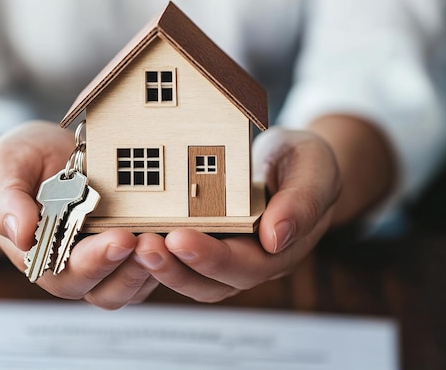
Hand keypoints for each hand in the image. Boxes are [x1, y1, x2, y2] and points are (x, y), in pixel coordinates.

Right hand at [0, 121, 156, 308]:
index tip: (119, 239)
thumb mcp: (3, 168)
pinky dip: (167, 255)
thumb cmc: (20, 166)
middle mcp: (75, 266)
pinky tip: (182, 233)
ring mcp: (106, 260)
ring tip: (172, 240)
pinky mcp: (130, 250)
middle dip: (130, 269)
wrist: (45, 158)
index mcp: (40, 256)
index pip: (66, 274)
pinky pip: (152, 265)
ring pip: (134, 285)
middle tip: (151, 241)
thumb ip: (4, 199)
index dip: (94, 262)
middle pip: (106, 289)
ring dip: (153, 268)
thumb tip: (19, 232)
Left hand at [133, 126, 341, 301]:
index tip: (179, 239)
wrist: (292, 164)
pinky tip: (131, 237)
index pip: (248, 265)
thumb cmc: (304, 163)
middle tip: (143, 246)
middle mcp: (252, 261)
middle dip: (176, 268)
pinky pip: (180, 260)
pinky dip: (157, 255)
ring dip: (161, 268)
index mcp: (282, 248)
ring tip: (131, 244)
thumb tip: (277, 237)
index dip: (213, 258)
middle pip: (212, 283)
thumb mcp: (314, 167)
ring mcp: (228, 257)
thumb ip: (302, 200)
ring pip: (191, 279)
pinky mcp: (207, 245)